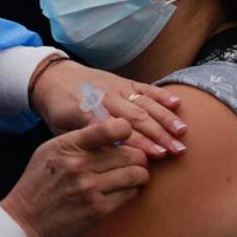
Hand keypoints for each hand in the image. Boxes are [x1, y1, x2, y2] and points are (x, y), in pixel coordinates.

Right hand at [0, 118, 149, 236]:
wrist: (24, 221)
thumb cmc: (38, 183)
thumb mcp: (50, 151)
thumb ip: (79, 140)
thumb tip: (113, 131)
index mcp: (67, 146)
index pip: (109, 129)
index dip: (126, 130)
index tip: (127, 136)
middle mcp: (79, 165)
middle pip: (130, 154)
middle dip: (138, 157)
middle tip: (137, 160)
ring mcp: (89, 189)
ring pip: (135, 175)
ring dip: (140, 175)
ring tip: (136, 175)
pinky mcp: (97, 210)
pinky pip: (128, 195)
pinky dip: (132, 191)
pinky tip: (125, 190)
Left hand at [30, 59, 186, 158]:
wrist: (53, 78)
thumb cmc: (59, 111)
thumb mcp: (62, 131)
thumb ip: (86, 143)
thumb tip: (110, 159)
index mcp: (88, 113)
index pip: (118, 131)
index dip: (138, 143)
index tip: (156, 156)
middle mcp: (106, 98)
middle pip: (137, 118)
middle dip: (159, 135)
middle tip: (177, 150)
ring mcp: (117, 88)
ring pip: (145, 103)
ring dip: (166, 118)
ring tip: (182, 132)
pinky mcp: (124, 82)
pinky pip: (145, 87)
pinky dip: (161, 94)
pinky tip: (177, 103)